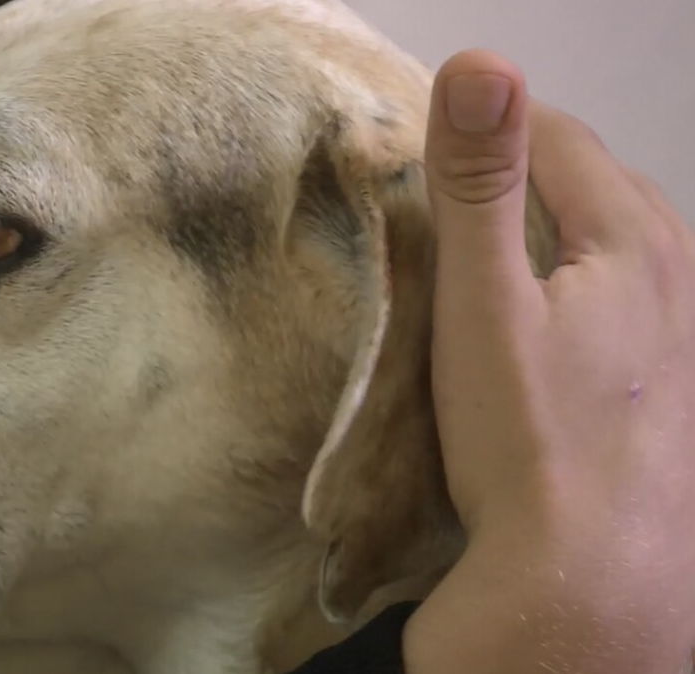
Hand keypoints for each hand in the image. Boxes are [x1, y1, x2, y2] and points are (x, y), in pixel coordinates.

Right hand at [405, 49, 694, 673]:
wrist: (587, 577)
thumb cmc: (526, 441)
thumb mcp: (484, 304)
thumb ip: (480, 183)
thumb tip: (478, 62)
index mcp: (634, 239)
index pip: (560, 136)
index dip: (488, 128)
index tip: (426, 146)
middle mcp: (679, 274)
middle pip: (596, 183)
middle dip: (525, 172)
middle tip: (448, 196)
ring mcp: (685, 333)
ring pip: (617, 241)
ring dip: (557, 227)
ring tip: (492, 254)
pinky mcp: (674, 384)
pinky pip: (629, 297)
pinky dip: (580, 282)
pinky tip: (547, 325)